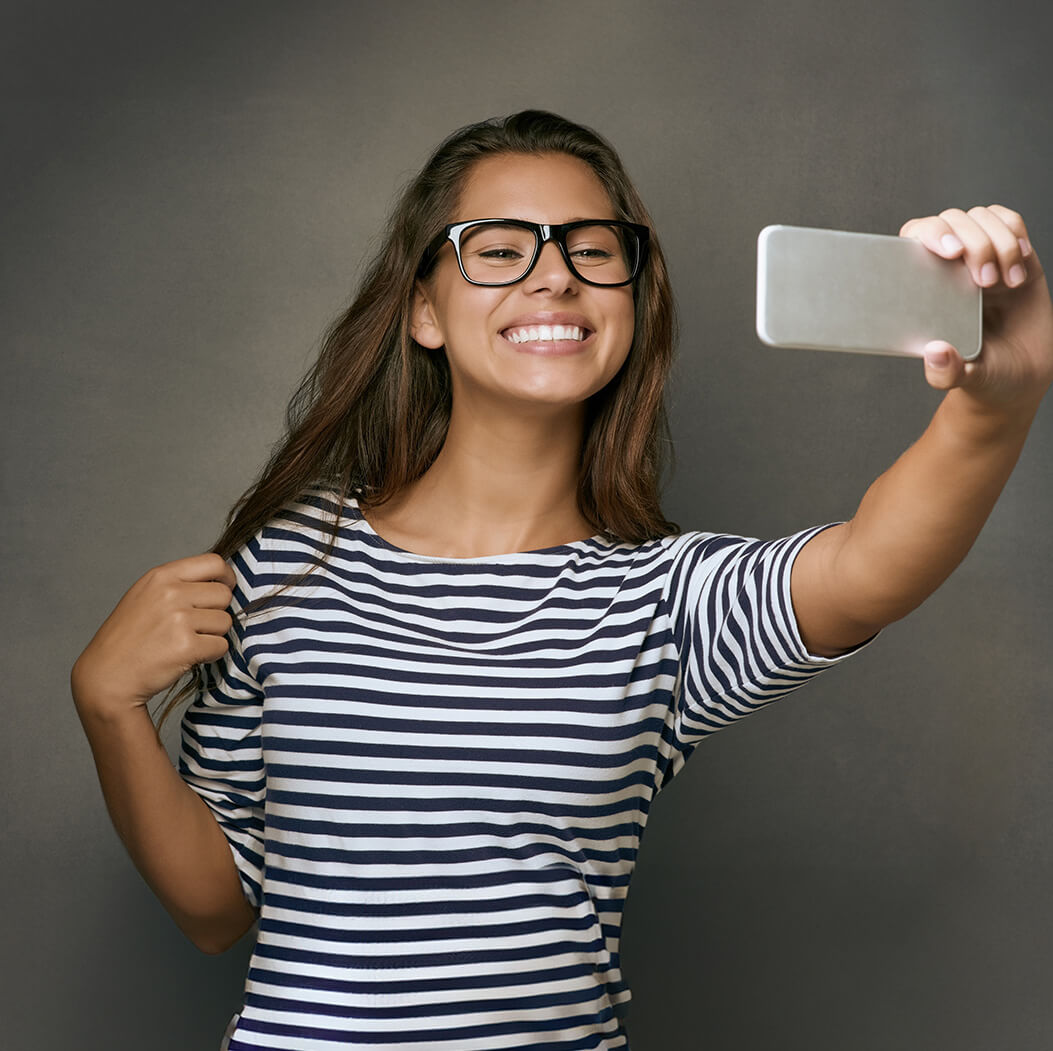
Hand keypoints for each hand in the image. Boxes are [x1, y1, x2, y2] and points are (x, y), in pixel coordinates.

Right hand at [71, 553, 235, 718]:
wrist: (107, 675)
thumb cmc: (127, 638)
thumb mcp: (146, 595)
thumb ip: (179, 584)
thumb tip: (220, 581)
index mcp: (161, 576)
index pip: (214, 563)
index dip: (226, 577)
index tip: (225, 587)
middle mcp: (170, 593)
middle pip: (224, 594)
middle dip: (216, 611)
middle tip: (195, 626)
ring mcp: (179, 619)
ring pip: (225, 621)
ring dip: (213, 635)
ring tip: (186, 641)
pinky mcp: (187, 646)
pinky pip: (221, 645)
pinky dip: (210, 654)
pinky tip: (188, 656)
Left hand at [899, 205, 1052, 414]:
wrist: (1022, 374)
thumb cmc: (985, 373)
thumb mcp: (965, 378)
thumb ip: (946, 372)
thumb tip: (934, 353)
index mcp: (924, 289)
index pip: (914, 239)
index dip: (929, 233)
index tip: (950, 253)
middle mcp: (947, 267)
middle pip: (951, 220)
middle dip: (974, 243)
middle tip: (986, 283)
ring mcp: (979, 257)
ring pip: (981, 217)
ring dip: (999, 243)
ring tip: (1007, 283)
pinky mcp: (1010, 255)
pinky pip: (1010, 222)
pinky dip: (1017, 236)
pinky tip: (1020, 266)